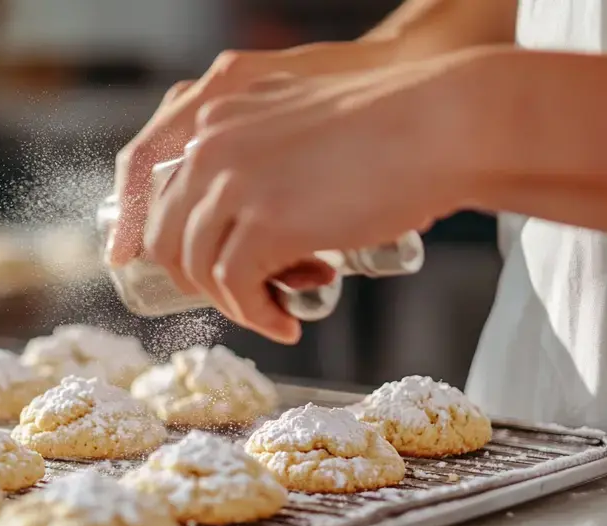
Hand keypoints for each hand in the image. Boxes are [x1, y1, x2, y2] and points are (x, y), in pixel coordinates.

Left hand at [145, 51, 489, 343]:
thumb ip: (257, 154)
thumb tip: (241, 209)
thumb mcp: (296, 124)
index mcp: (216, 119)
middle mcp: (212, 147)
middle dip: (196, 277)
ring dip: (232, 301)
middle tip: (236, 296)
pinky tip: (285, 323)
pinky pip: (235, 287)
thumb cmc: (390, 126)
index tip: (202, 272)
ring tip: (271, 312)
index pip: (164, 194)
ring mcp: (234, 184)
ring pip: (197, 266)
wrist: (442, 123)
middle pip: (166, 235)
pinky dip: (255, 315)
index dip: (178, 243)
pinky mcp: (266, 223)